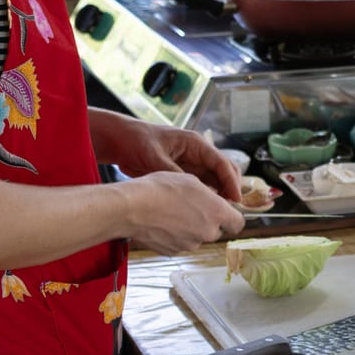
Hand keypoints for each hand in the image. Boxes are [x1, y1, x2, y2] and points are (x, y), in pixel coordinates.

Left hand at [100, 117, 241, 202]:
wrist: (119, 140)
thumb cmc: (136, 141)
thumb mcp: (155, 157)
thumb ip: (174, 173)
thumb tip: (191, 191)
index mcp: (195, 144)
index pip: (221, 162)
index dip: (231, 181)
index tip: (236, 199)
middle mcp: (197, 154)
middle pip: (223, 171)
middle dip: (230, 189)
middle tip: (229, 210)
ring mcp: (190, 164)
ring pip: (213, 181)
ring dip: (218, 195)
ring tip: (217, 214)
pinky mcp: (182, 174)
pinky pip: (199, 187)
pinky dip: (204, 198)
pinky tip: (202, 211)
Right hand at [117, 172, 246, 253]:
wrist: (132, 207)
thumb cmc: (160, 189)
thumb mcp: (191, 181)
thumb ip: (209, 194)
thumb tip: (213, 199)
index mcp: (217, 213)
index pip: (238, 223)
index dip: (231, 218)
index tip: (224, 212)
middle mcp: (207, 232)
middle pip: (216, 231)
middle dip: (208, 222)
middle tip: (192, 208)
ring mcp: (190, 245)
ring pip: (197, 237)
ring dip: (190, 228)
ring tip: (172, 213)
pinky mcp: (174, 252)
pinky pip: (181, 244)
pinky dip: (176, 236)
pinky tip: (163, 223)